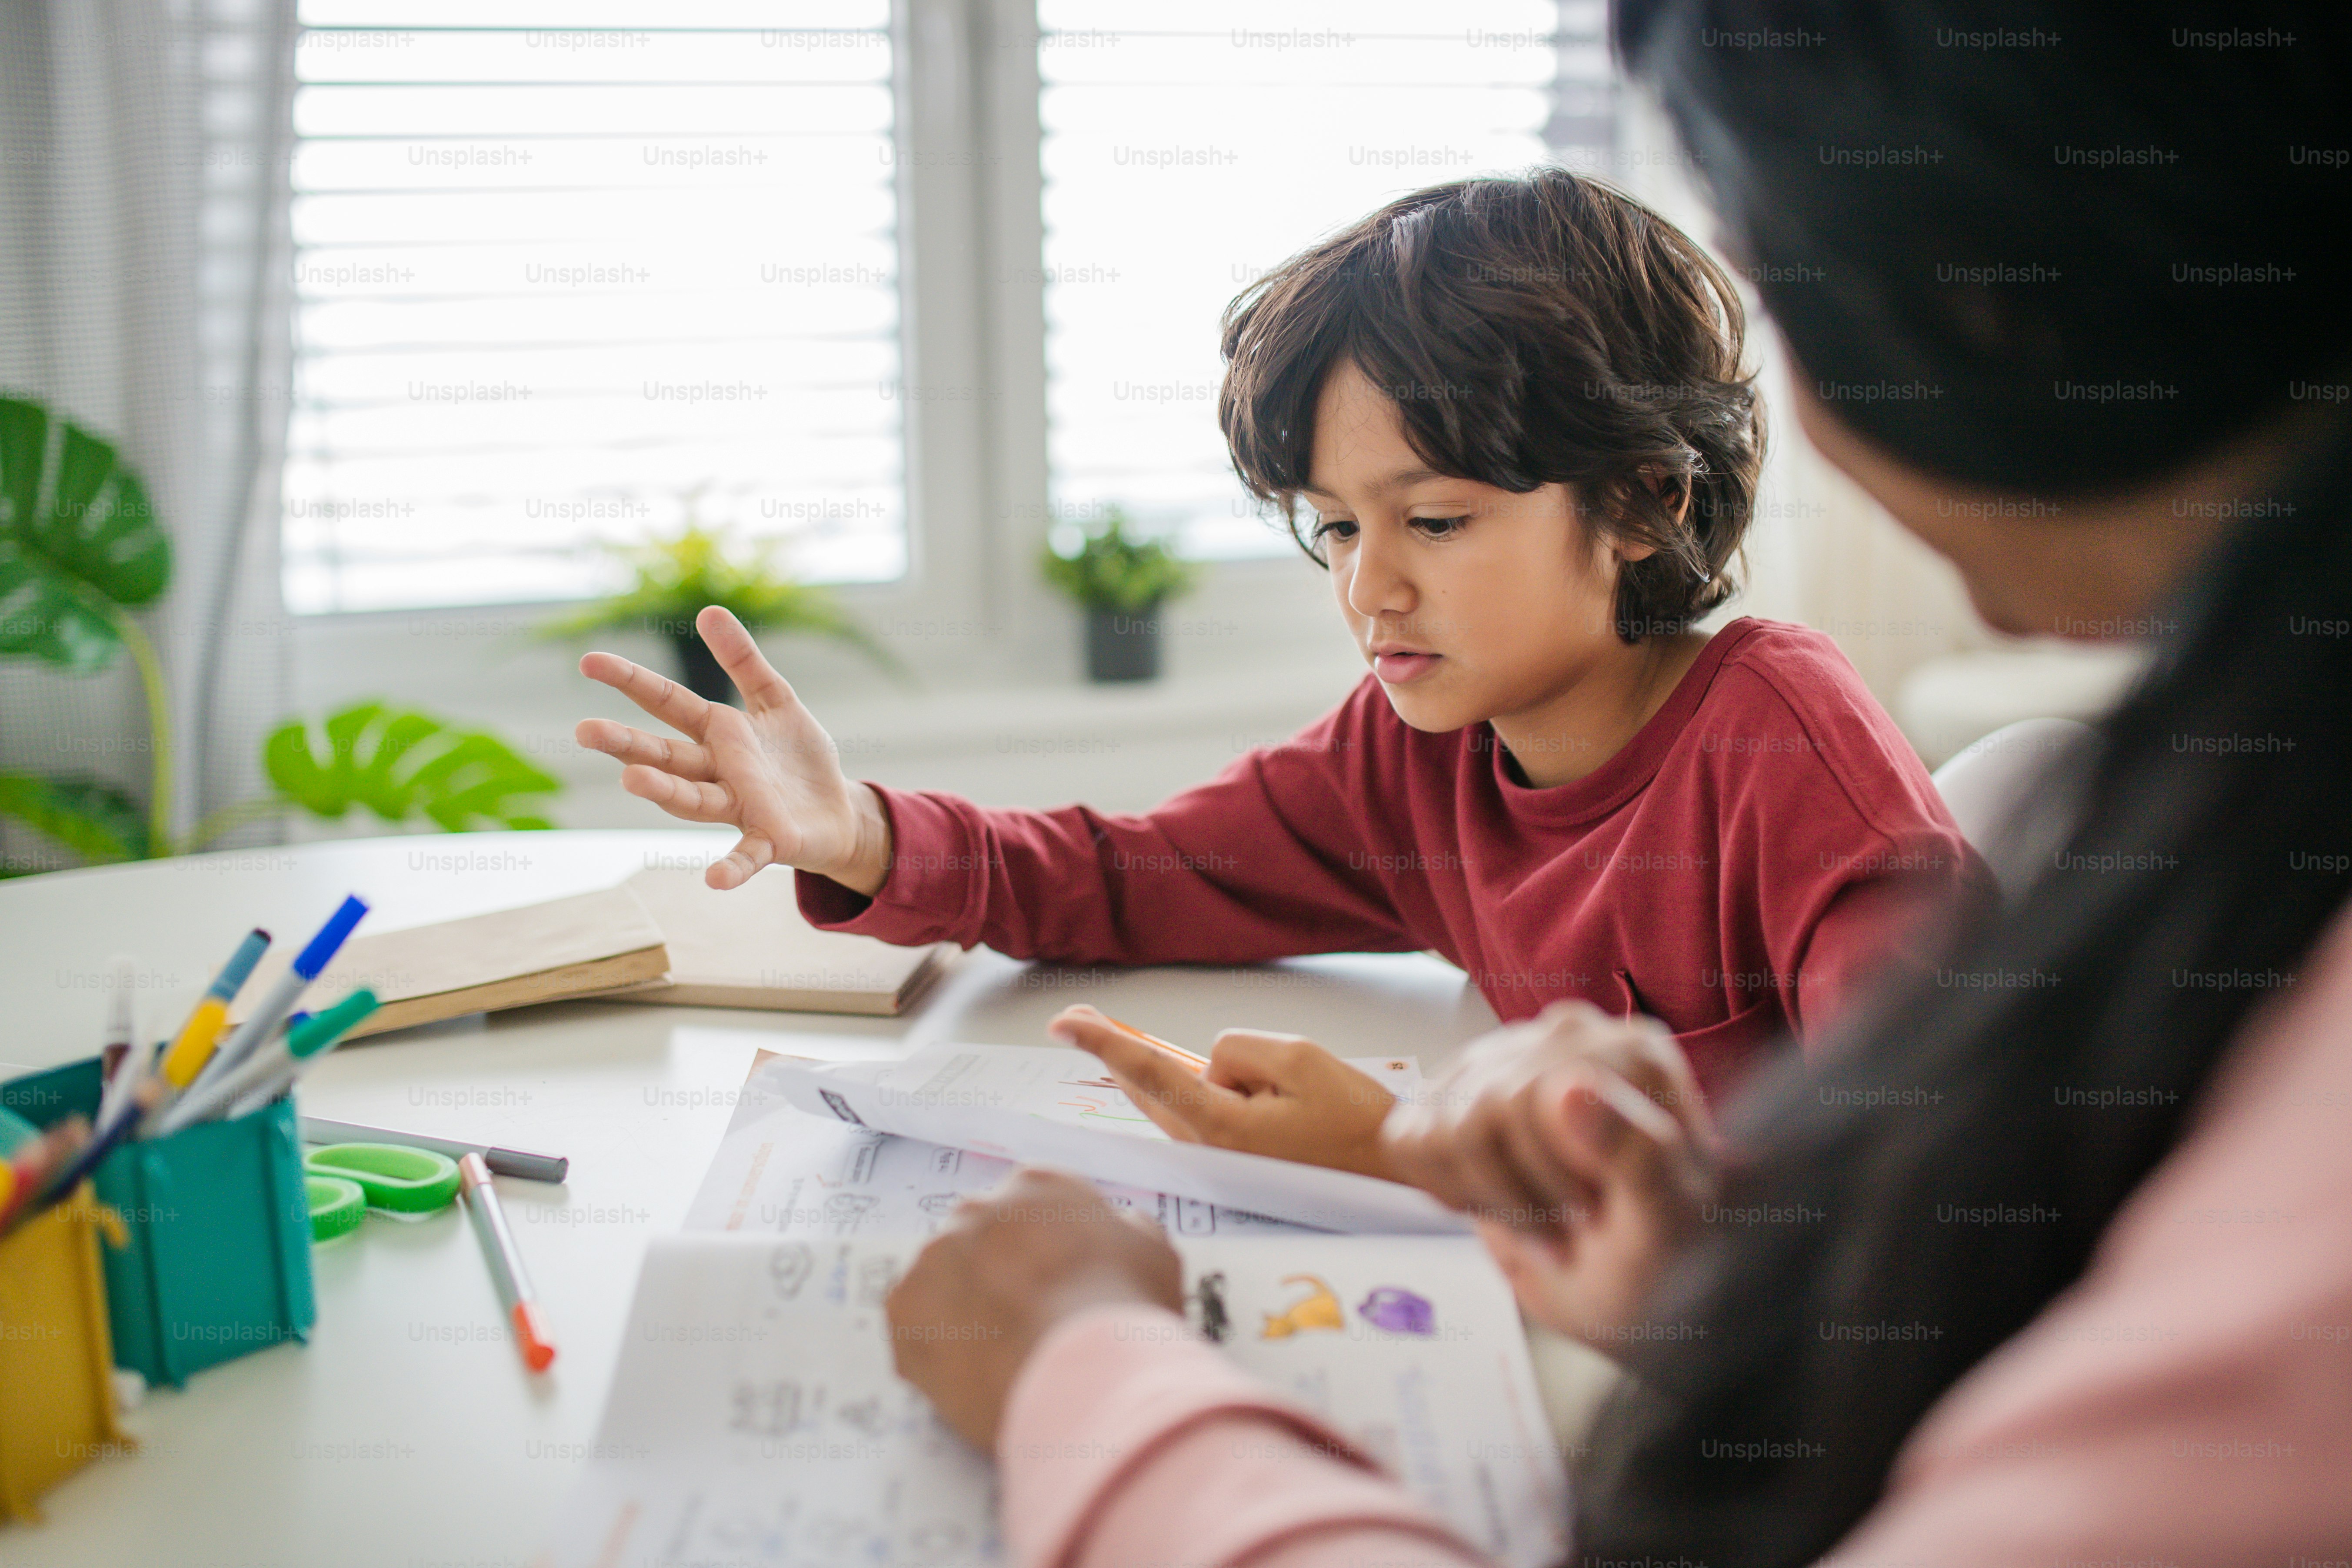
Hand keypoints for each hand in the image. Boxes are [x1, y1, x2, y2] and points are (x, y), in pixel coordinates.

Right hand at [574, 605, 892, 893]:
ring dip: (663, 792)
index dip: (630, 681)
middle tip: (585, 730)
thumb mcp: (776, 699)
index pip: (665, 702)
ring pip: (694, 800)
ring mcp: (739, 808)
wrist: (837, 810)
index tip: (588, 661)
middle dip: (628, 744)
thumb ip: (743, 660)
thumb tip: (708, 609)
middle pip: (666, 756)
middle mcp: (717, 772)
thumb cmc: (799, 757)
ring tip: (631, 780)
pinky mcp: (769, 841)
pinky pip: (746, 856)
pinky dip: (730, 869)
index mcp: (717, 733)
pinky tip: (712, 880)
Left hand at [886, 1168, 1183, 1450]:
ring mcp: (934, 1257)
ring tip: (996, 1356)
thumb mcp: (1152, 1253)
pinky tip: (970, 1374)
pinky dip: (934, 1349)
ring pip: (942, 1281)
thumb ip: (1124, 1232)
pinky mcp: (903, 1309)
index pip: (1030, 1208)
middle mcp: (977, 1209)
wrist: (1081, 1368)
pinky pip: (912, 1327)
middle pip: (980, 1239)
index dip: (1043, 1251)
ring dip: (962, 1310)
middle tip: (1023, 1322)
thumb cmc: (1124, 1307)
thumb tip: (1115, 1231)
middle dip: (996, 1275)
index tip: (1054, 1283)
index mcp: (1037, 1186)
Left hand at [1049, 1005, 1399, 1180]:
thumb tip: (1210, 1066)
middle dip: (1113, 1050)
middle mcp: (1209, 1147)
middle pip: (1146, 1086)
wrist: (1390, 1174)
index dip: (1102, 1041)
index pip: (1148, 1071)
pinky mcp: (1230, 1159)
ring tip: (1135, 1040)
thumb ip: (1240, 1050)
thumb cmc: (1355, 1120)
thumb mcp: (1300, 1059)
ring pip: (1168, 1099)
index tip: (1063, 1022)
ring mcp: (1217, 1158)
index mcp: (1222, 1124)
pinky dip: (1180, 1088)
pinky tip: (1194, 1076)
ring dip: (1152, 1069)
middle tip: (1077, 1016)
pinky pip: (1190, 1113)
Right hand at [1381, 1000, 1717, 1346]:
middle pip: (1483, 1112)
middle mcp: (1564, 1042)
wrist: (1633, 1287)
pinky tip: (1495, 1204)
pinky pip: (1406, 1137)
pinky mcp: (1458, 1099)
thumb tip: (1570, 1088)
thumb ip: (1636, 1151)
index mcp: (1628, 1055)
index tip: (1590, 1212)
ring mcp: (1504, 1064)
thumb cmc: (1664, 1257)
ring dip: (1486, 1198)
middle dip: (1520, 1194)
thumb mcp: (1669, 1224)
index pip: (1536, 1094)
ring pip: (1439, 1129)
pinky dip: (1443, 1189)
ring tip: (1540, 1222)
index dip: (1548, 1171)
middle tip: (1569, 1228)